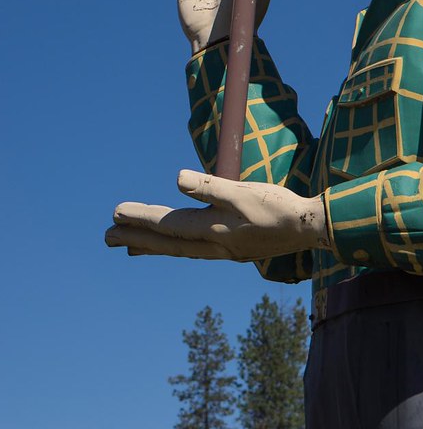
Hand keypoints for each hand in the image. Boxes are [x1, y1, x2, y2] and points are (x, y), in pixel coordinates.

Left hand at [105, 171, 329, 260]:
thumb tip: (176, 178)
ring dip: (153, 246)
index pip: (169, 223)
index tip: (115, 214)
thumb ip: (210, 187)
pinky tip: (178, 245)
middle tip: (107, 238)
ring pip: (180, 248)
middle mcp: (214, 245)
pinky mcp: (235, 249)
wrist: (310, 229)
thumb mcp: (244, 192)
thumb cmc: (280, 208)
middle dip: (137, 238)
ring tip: (129, 248)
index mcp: (213, 230)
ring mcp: (224, 250)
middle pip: (168, 242)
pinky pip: (195, 250)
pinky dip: (177, 247)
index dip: (142, 217)